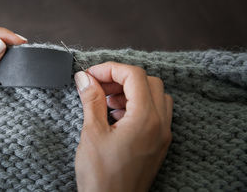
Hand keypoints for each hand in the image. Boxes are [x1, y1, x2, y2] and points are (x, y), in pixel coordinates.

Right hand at [74, 62, 172, 191]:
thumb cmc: (102, 177)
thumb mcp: (92, 133)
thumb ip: (92, 100)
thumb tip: (85, 78)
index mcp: (145, 119)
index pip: (134, 76)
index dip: (111, 69)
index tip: (91, 74)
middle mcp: (160, 125)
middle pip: (149, 82)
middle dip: (121, 77)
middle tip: (99, 85)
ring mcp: (162, 135)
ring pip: (155, 96)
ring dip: (132, 91)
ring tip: (108, 101)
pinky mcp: (158, 144)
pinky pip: (155, 113)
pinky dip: (138, 105)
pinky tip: (116, 115)